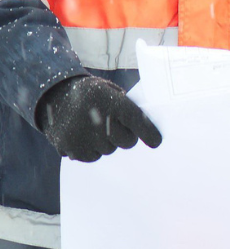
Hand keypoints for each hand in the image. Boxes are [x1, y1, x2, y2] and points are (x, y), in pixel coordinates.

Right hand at [37, 75, 161, 162]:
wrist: (53, 94)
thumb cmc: (90, 93)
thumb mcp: (110, 91)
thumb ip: (127, 107)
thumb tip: (145, 128)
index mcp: (111, 102)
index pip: (137, 121)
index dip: (149, 133)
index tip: (157, 142)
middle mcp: (98, 121)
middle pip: (127, 141)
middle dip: (126, 136)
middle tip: (115, 126)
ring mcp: (84, 137)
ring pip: (109, 150)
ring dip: (106, 142)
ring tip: (93, 126)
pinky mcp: (71, 149)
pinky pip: (93, 157)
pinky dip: (91, 149)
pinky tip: (83, 135)